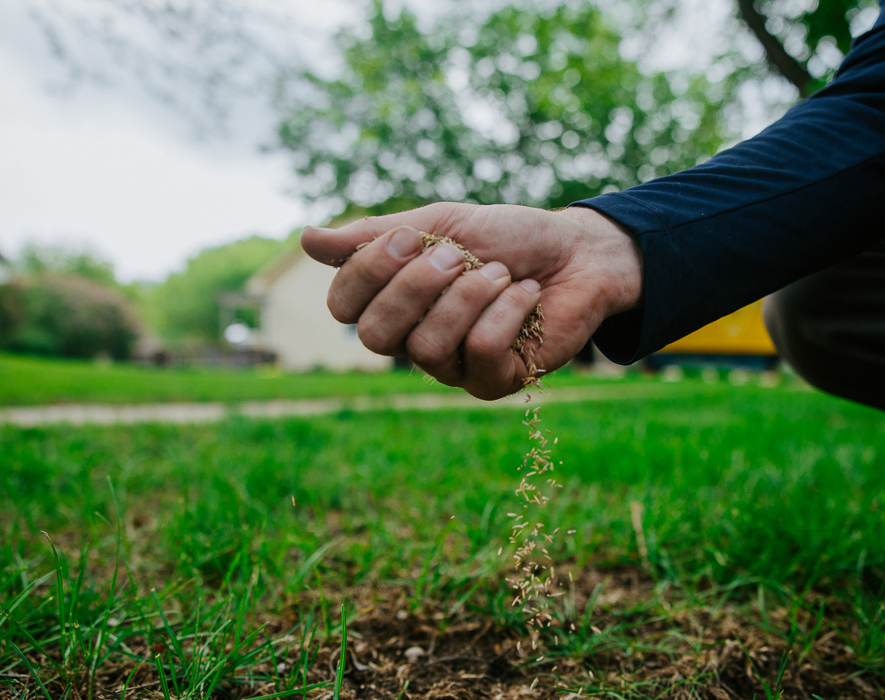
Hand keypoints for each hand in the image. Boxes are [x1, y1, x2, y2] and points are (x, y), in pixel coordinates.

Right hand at [301, 202, 642, 398]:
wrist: (578, 252)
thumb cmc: (508, 237)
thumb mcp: (441, 224)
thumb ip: (378, 236)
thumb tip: (306, 239)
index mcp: (394, 301)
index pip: (345, 307)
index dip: (370, 272)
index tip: (411, 237)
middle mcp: (414, 340)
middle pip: (376, 337)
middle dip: (416, 287)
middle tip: (457, 256)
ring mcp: (452, 367)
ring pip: (428, 346)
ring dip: (469, 296)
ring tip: (501, 273)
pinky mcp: (493, 382)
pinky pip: (480, 351)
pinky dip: (506, 311)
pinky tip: (526, 295)